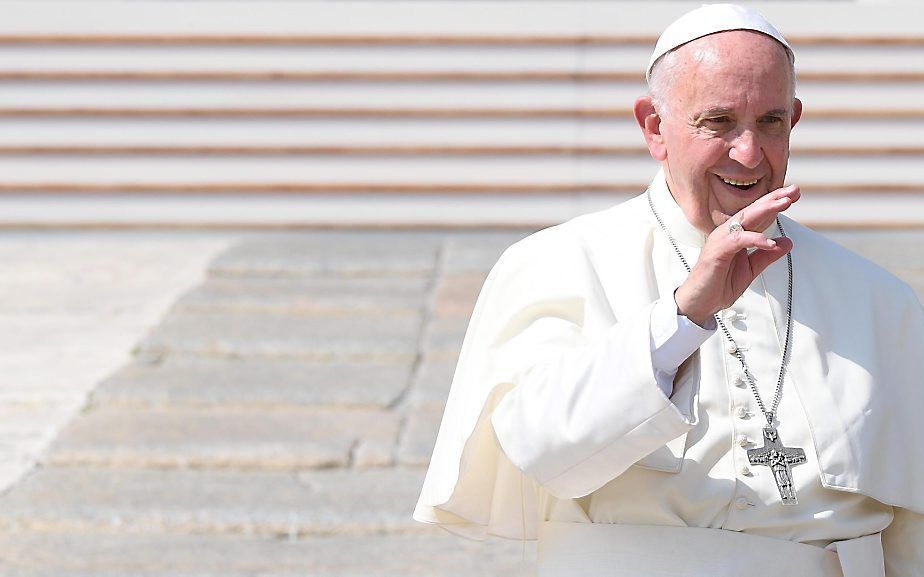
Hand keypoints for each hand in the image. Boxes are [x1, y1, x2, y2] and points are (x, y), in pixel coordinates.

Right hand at [674, 185, 799, 326]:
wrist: (699, 303)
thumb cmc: (718, 285)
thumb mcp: (750, 269)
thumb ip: (766, 255)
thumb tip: (786, 242)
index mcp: (735, 235)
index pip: (758, 215)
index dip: (775, 203)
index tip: (794, 194)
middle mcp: (727, 233)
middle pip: (753, 210)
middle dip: (774, 198)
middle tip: (794, 190)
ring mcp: (721, 241)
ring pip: (745, 219)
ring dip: (765, 210)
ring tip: (784, 203)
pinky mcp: (716, 252)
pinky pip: (738, 240)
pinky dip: (754, 239)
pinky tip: (770, 241)